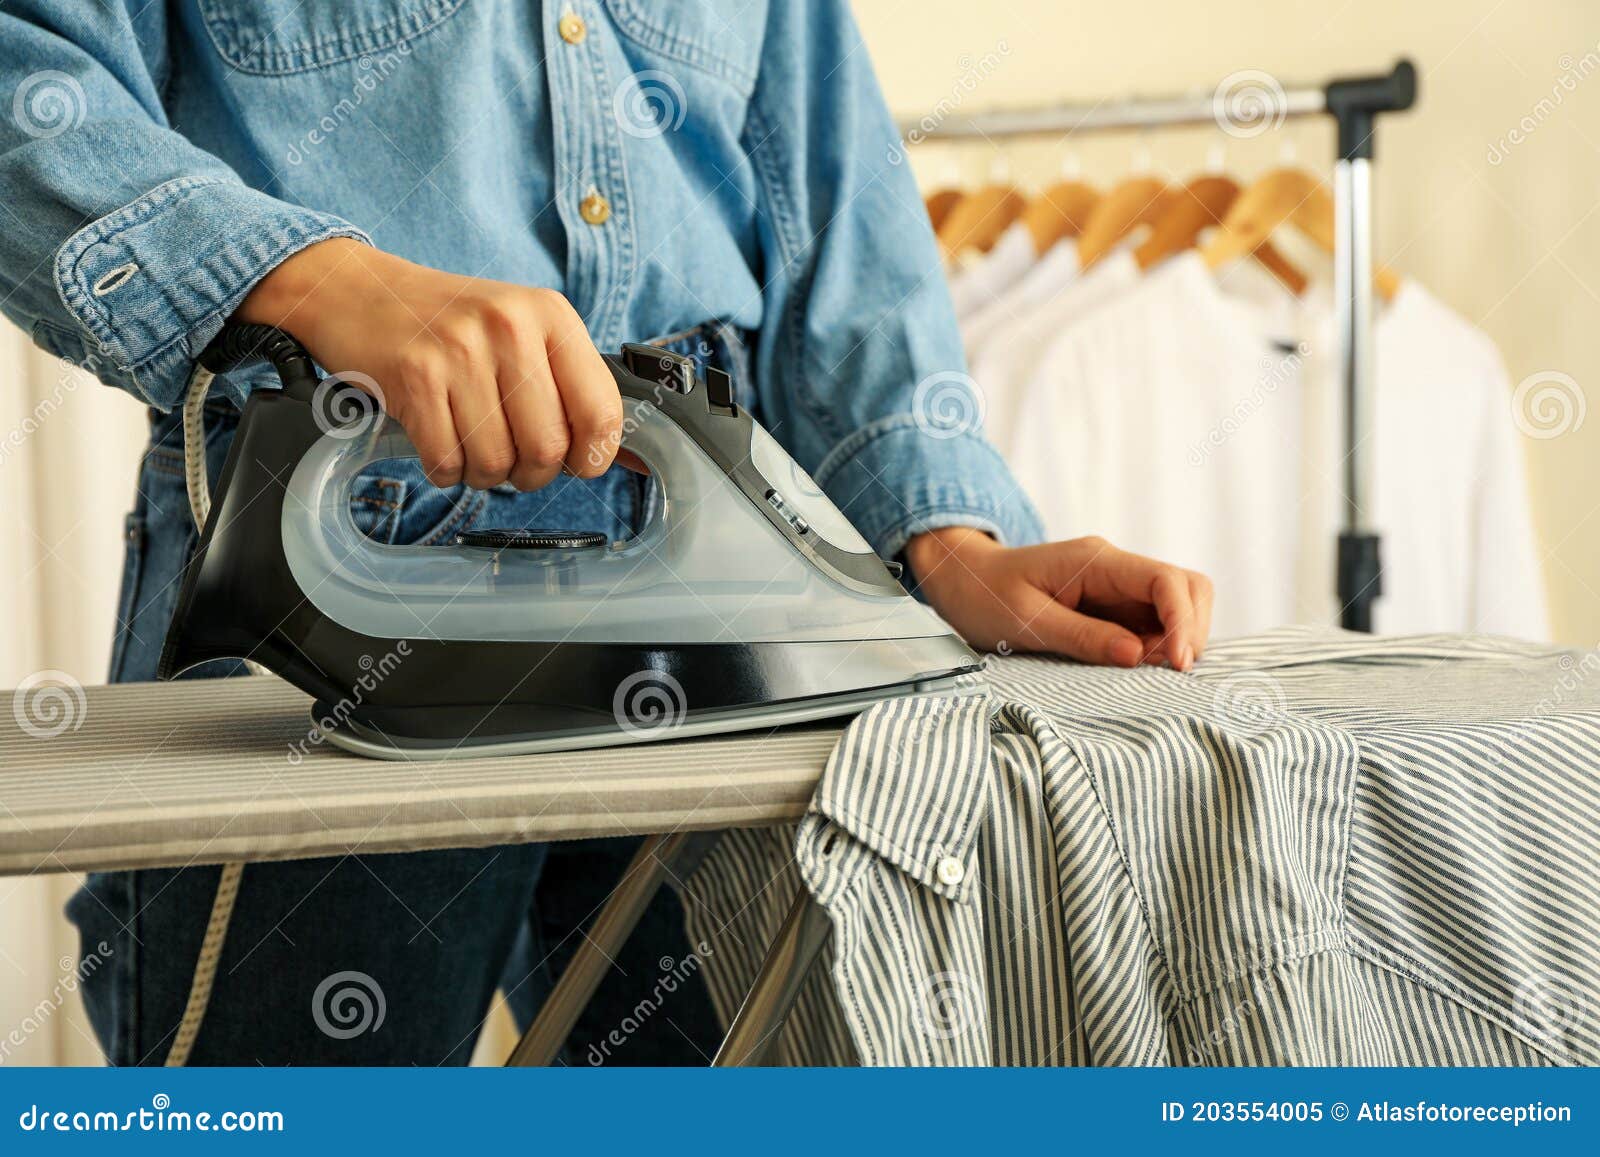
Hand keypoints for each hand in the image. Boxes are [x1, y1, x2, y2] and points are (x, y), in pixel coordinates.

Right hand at [235, 237, 623, 489]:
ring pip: (497, 462)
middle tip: (514, 460)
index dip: (593, 456)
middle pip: (548, 448)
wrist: (361, 292)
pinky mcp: (415, 375)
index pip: (601, 411)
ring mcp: (461, 349)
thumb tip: (620, 459)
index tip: (577, 464)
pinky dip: (445, 469)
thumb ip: (571, 386)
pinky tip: (439, 440)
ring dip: (484, 473)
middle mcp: (511, 326)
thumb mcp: (523, 332)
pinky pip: (447, 462)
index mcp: (551, 315)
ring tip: (471, 443)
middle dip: (531, 473)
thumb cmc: (452, 324)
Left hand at [905, 528, 1213, 669]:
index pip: (1165, 580)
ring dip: (1176, 640)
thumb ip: (1082, 637)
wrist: (962, 580)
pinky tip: (1138, 668)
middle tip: (1162, 672)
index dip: (1182, 622)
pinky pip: (1154, 621)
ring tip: (1144, 672)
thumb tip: (1138, 655)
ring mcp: (1117, 585)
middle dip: (1189, 631)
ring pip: (1178, 605)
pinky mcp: (1113, 605)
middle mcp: (1115, 567)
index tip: (1177, 664)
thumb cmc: (986, 597)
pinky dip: (1159, 646)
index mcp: (1095, 561)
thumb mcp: (1026, 622)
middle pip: (1187, 587)